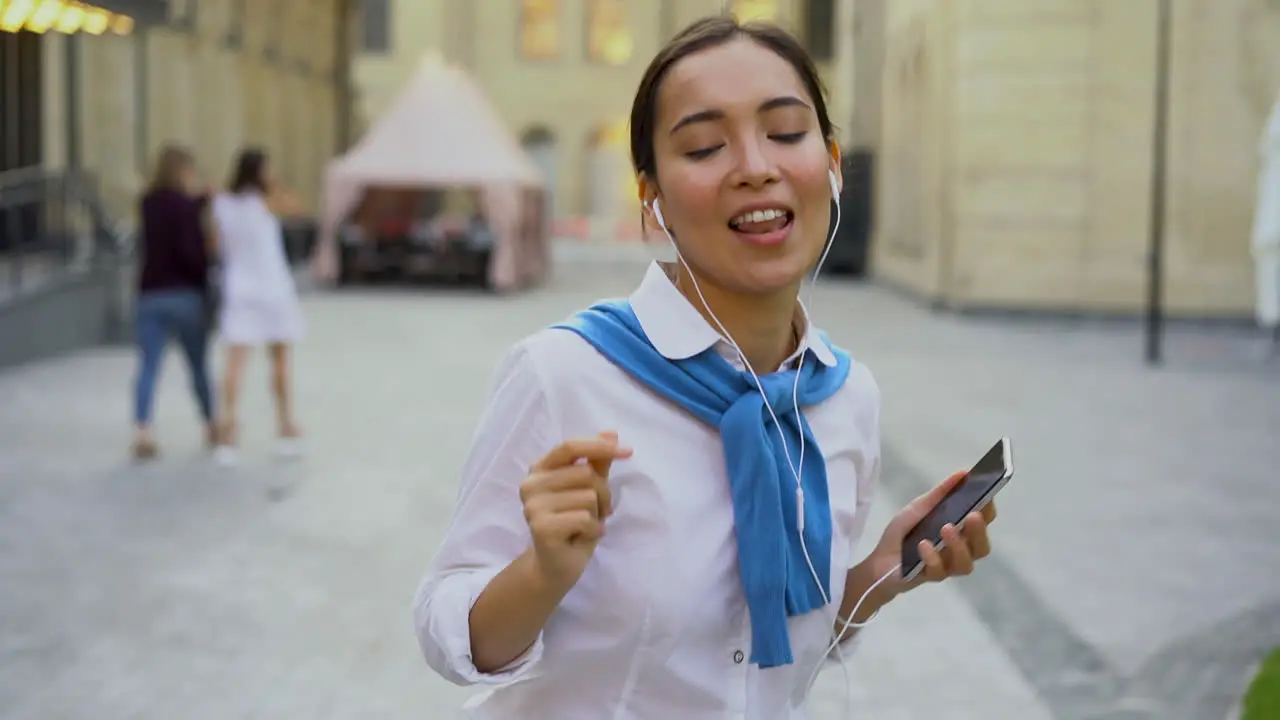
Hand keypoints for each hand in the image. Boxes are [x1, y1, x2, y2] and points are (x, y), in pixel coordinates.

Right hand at [519, 432, 631, 591]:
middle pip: (585, 473)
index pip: (570, 447)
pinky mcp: (541, 527)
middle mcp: (530, 484)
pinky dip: (592, 530)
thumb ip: (597, 462)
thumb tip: (611, 432)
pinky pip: (585, 518)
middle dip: (602, 493)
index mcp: (539, 469)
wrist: (557, 566)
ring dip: (596, 513)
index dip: (599, 446)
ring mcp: (533, 506)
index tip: (628, 451)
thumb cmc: (574, 524)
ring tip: (585, 525)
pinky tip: (580, 537)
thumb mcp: (589, 489)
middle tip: (596, 511)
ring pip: (588, 496)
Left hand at [866, 470, 997, 598]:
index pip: (984, 521)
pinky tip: (923, 545)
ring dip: (958, 545)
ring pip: (966, 563)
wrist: (879, 561)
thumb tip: (963, 473)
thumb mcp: (918, 508)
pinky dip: (932, 556)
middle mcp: (959, 550)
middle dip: (979, 531)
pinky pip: (940, 571)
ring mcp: (947, 566)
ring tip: (945, 528)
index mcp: (960, 531)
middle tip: (972, 515)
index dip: (988, 509)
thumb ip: (939, 494)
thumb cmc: (902, 534)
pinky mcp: (932, 577)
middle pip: (982, 546)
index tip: (986, 495)